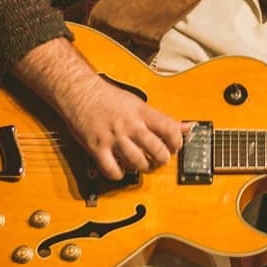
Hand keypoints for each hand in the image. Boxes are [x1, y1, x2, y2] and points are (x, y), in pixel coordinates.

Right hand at [60, 74, 183, 180]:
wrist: (79, 91)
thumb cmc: (107, 97)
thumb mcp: (138, 103)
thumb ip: (161, 118)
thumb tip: (187, 127)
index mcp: (141, 112)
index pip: (169, 129)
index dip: (177, 142)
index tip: (174, 146)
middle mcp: (129, 125)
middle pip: (156, 150)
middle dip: (162, 159)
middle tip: (159, 159)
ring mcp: (113, 137)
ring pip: (138, 162)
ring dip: (143, 167)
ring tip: (142, 164)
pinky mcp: (97, 148)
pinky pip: (112, 170)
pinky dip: (119, 174)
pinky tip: (121, 169)